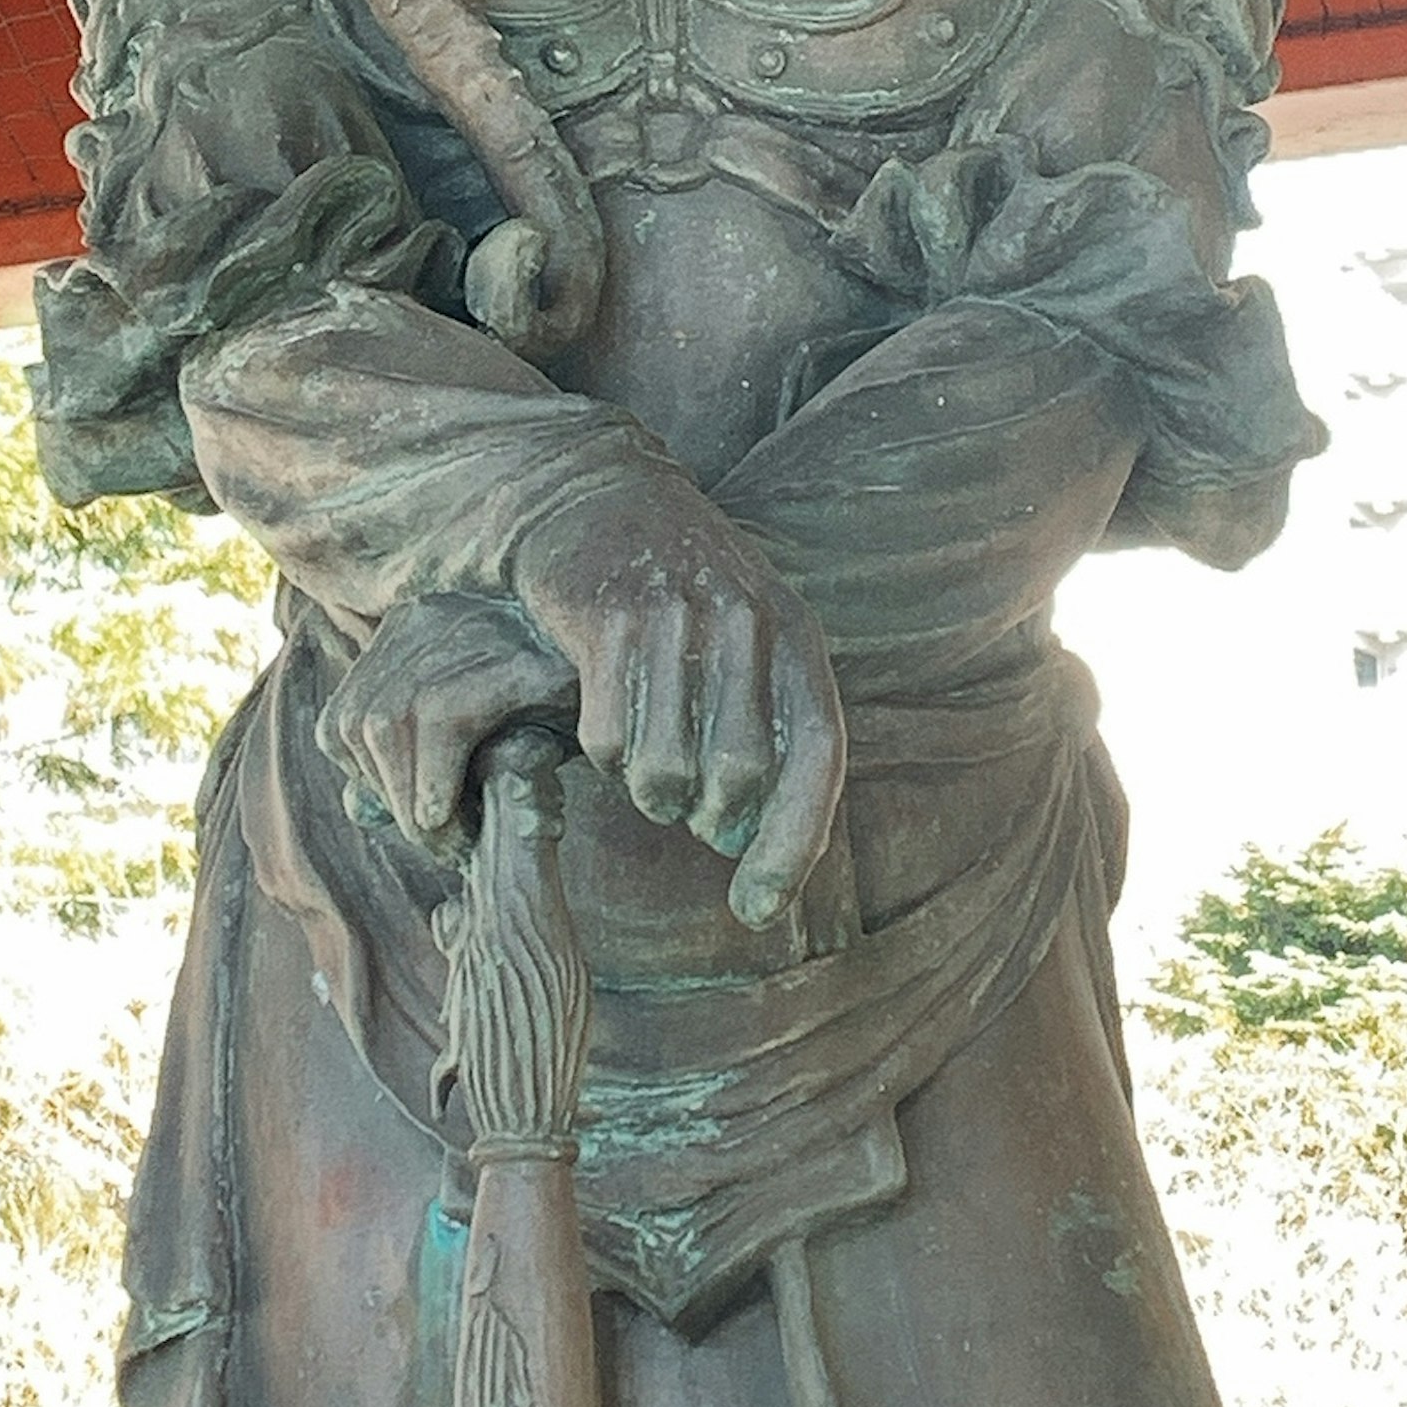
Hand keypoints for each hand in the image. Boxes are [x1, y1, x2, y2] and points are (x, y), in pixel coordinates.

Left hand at [328, 587, 577, 856]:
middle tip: (446, 845)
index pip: (342, 719)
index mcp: (413, 625)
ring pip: (387, 724)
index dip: (369, 784)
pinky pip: (441, 721)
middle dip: (388, 799)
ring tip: (459, 843)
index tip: (424, 822)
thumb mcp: (484, 741)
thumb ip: (421, 767)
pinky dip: (438, 786)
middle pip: (354, 723)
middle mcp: (430, 613)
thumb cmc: (567, 717)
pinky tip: (466, 827)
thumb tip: (358, 807)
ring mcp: (472, 624)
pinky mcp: (514, 653)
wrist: (657, 687)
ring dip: (413, 804)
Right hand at [505, 467, 843, 927]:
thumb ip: (760, 732)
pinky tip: (600, 720)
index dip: (792, 844)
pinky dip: (603, 754)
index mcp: (797, 635)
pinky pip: (606, 738)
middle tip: (680, 803)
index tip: (757, 909)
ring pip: (665, 768)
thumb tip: (740, 846)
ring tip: (639, 760)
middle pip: (736, 776)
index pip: (816, 758)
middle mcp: (747, 623)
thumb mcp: (743, 642)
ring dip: (647, 790)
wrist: (590, 497)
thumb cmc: (673, 592)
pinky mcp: (608, 618)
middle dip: (704, 815)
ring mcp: (678, 618)